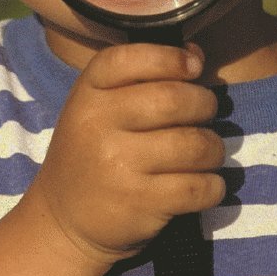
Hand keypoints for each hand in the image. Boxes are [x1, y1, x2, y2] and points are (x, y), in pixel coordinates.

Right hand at [28, 42, 224, 265]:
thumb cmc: (92, 151)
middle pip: (173, 99)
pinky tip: (206, 184)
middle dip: (204, 104)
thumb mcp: (99, 107)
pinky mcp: (140, 204)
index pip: (133, 59)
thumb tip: (196, 55)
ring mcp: (118, 166)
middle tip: (206, 112)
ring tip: (207, 150)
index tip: (194, 67)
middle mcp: (98, 126)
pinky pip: (198, 187)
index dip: (171, 58)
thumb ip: (142, 78)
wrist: (63, 220)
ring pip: (193, 144)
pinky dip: (213, 185)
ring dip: (213, 147)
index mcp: (88, 94)